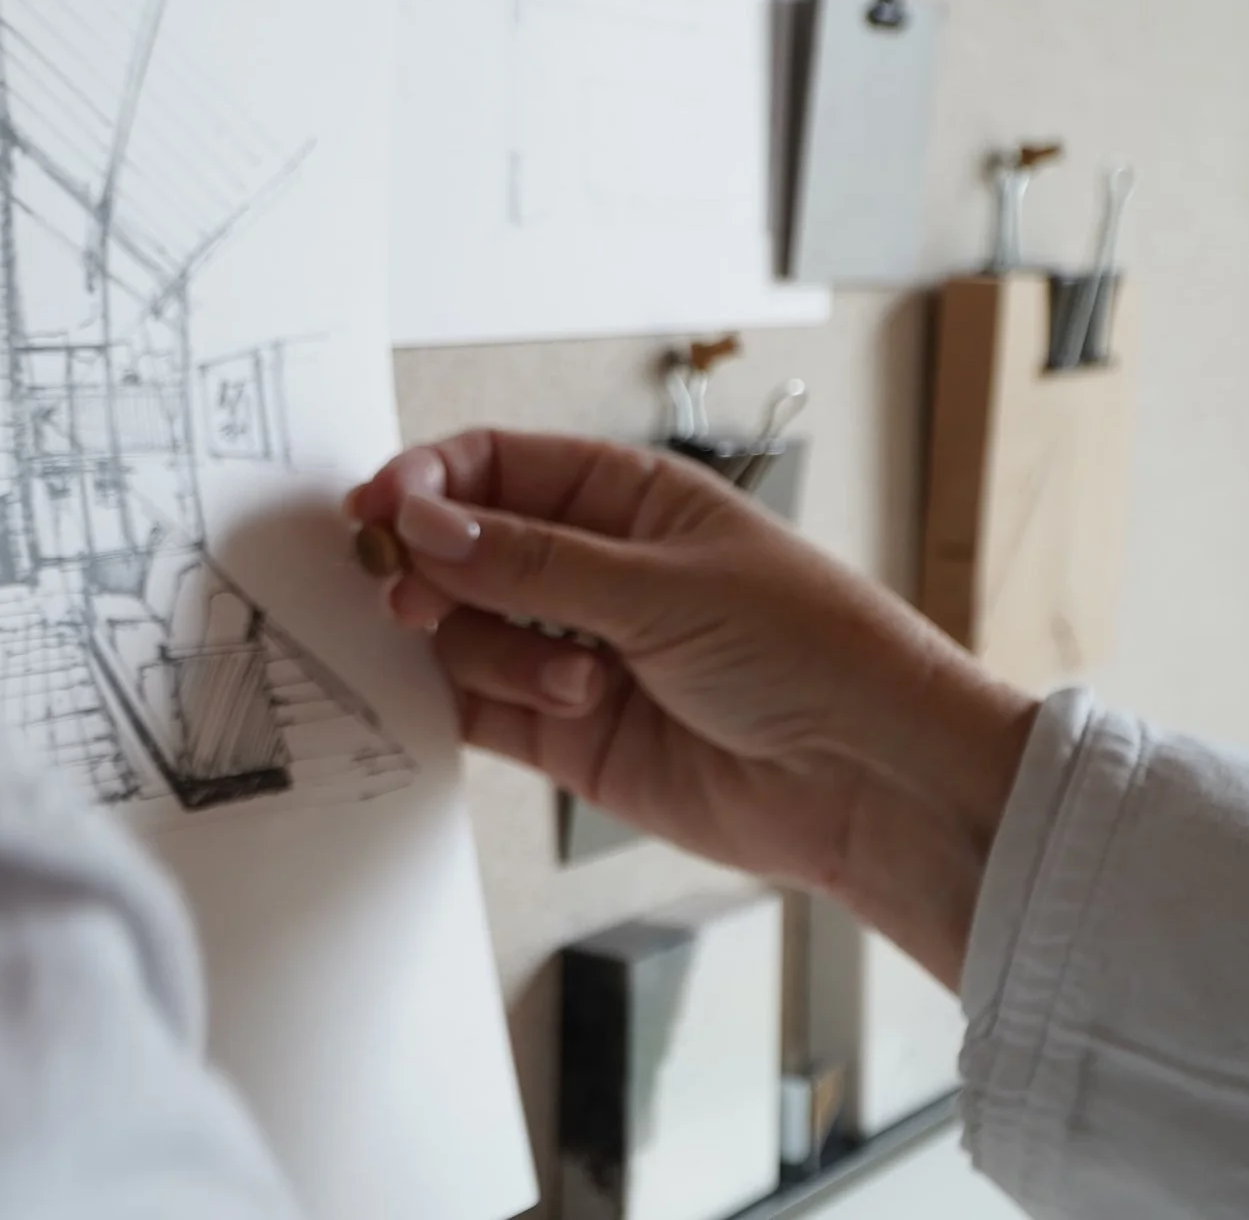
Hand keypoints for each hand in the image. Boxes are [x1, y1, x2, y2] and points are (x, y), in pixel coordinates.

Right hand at [351, 432, 1037, 985]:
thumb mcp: (663, 586)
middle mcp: (593, 569)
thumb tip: (422, 523)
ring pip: (466, 633)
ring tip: (578, 682)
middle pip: (462, 549)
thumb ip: (527, 562)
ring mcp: (575, 651)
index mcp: (626, 499)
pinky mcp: (569, 734)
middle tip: (411, 596)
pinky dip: (489, 706)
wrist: (873, 782)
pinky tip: (550, 706)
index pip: (495, 467)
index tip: (375, 510)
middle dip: (432, 570)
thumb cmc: (811, 652)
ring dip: (494, 653)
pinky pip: (482, 708)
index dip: (427, 483)